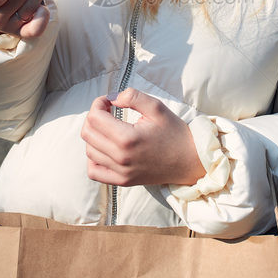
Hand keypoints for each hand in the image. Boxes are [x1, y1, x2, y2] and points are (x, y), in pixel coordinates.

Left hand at [82, 88, 205, 186]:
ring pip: (89, 151)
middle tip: (107, 111)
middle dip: (94, 116)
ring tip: (108, 128)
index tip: (109, 100)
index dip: (98, 104)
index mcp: (127, 138)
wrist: (189, 160)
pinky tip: (104, 148)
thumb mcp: (157, 107)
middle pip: (87, 133)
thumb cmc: (174, 132)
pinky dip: (93, 159)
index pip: (95, 117)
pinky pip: (94, 172)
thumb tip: (112, 97)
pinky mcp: (122, 181)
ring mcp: (120, 172)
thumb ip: (133, 96)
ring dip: (94, 135)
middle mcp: (120, 158)